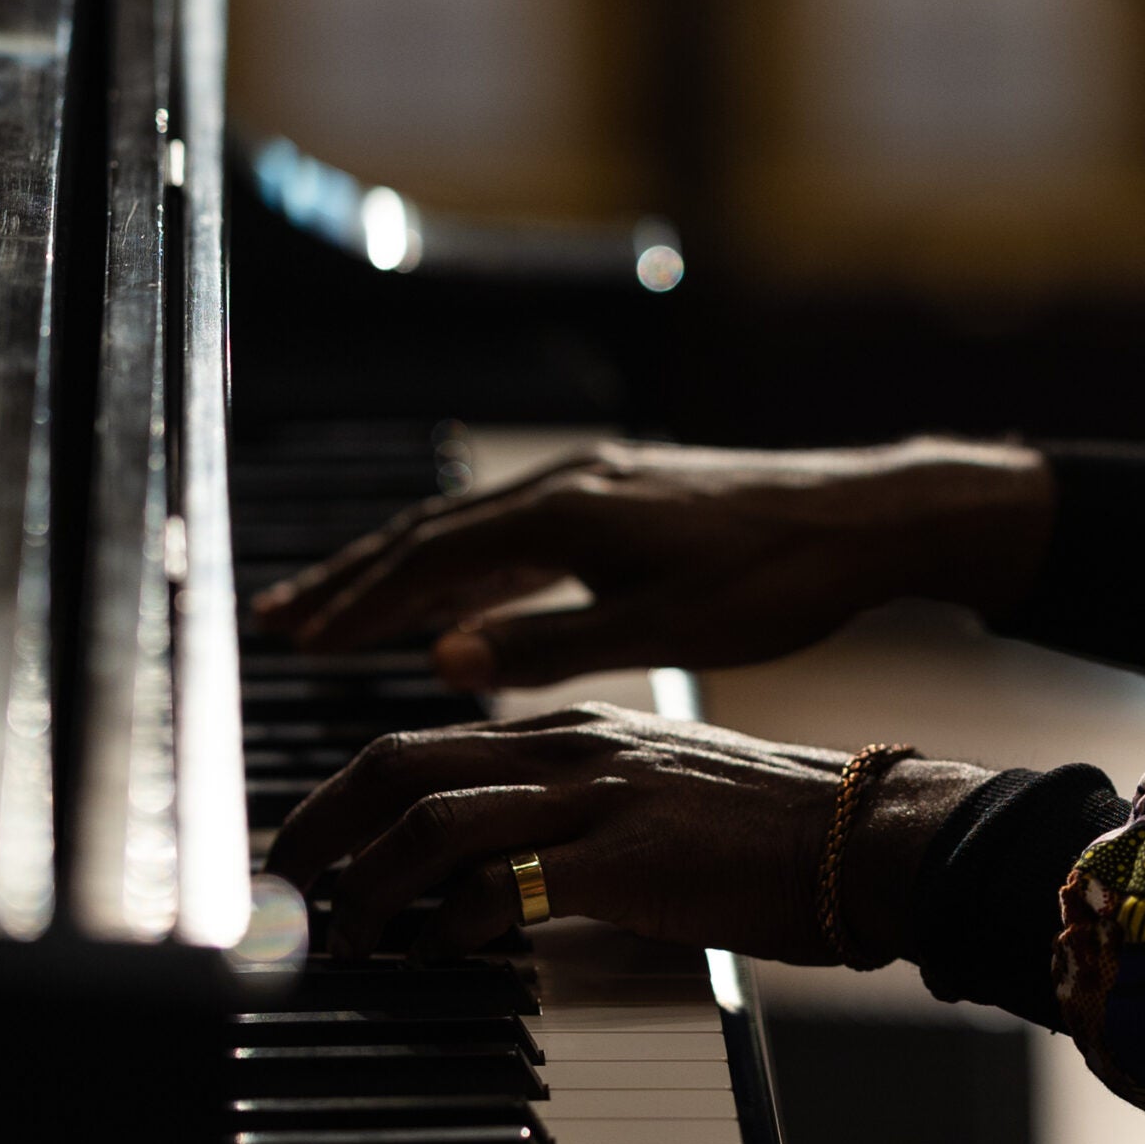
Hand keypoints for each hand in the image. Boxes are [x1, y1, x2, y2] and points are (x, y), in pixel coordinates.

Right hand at [250, 437, 1052, 689]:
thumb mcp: (665, 627)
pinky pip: (512, 530)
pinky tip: (450, 602)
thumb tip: (443, 660)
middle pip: (431, 533)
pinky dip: (463, 566)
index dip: (360, 601)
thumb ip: (550, 644)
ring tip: (338, 607)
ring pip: (468, 529)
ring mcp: (592, 484)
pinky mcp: (620, 496)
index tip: (298, 637)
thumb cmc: (778, 579)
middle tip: (278, 617)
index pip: (432, 559)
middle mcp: (568, 483)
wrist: (866, 518)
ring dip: (399, 571)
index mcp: (570, 512)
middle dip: (350, 578)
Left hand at [265, 703, 997, 964]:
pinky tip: (435, 957)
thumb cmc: (768, 832)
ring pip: (430, 819)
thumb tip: (486, 875)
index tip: (302, 847)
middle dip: (317, 827)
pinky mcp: (625, 855)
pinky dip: (447, 923)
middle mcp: (565, 746)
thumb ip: (567, 815)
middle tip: (280, 888)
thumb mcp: (648, 797)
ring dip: (366, 885)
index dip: (340, 796)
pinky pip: (501, 882)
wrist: (872, 834)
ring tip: (345, 940)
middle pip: (396, 764)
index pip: (417, 744)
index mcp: (566, 730)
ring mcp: (594, 794)